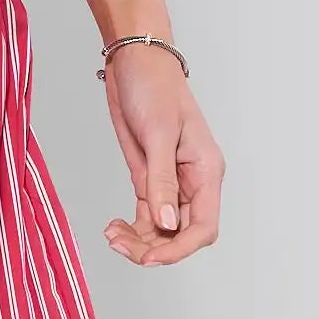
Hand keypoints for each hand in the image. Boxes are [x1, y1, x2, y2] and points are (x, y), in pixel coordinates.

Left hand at [100, 48, 225, 266]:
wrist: (134, 61)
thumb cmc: (154, 86)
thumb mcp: (158, 133)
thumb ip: (161, 180)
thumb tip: (168, 222)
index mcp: (206, 171)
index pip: (203, 226)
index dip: (179, 248)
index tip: (149, 257)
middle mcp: (192, 181)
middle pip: (182, 233)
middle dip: (154, 247)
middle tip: (120, 247)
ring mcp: (171, 181)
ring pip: (162, 228)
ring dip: (139, 240)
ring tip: (111, 237)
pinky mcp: (149, 176)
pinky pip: (147, 214)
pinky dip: (132, 227)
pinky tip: (113, 228)